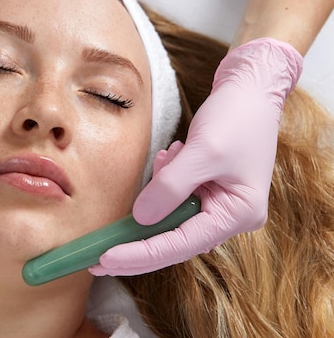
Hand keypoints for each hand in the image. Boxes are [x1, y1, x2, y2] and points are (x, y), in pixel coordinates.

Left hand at [89, 38, 302, 275]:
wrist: (251, 87)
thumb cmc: (237, 116)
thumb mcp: (202, 152)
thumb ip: (170, 187)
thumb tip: (140, 219)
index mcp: (238, 214)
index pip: (181, 244)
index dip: (141, 254)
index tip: (106, 259)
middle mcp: (230, 216)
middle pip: (174, 239)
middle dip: (137, 242)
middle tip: (96, 257)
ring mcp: (219, 203)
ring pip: (172, 216)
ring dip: (158, 192)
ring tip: (170, 157)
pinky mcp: (207, 188)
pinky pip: (175, 195)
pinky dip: (165, 178)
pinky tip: (173, 154)